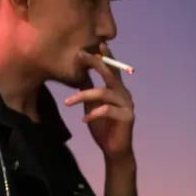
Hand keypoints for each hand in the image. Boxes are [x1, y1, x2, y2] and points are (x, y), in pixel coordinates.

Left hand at [65, 43, 134, 162]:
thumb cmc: (102, 126)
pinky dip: (93, 114)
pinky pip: (107, 111)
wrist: (114, 149)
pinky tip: (83, 120)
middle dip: (95, 63)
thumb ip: (89, 90)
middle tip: (80, 55)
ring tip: (67, 103)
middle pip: (110, 74)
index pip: (111, 69)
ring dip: (83, 96)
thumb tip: (79, 74)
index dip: (104, 56)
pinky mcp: (127, 118)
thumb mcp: (92, 105)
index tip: (92, 45)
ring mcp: (127, 105)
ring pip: (104, 93)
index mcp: (117, 89)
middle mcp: (124, 94)